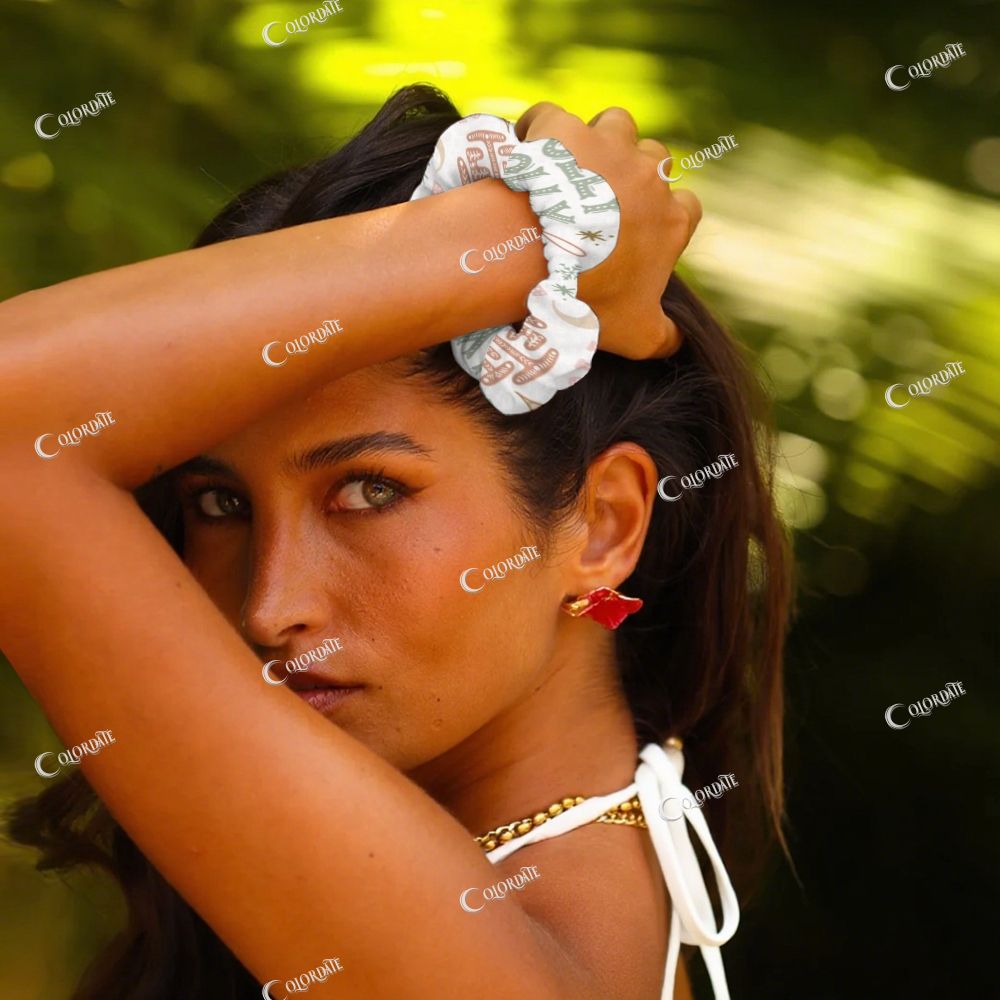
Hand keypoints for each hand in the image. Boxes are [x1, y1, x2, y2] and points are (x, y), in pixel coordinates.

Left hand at [514, 102, 700, 359]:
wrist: (538, 262)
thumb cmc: (590, 299)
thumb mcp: (634, 335)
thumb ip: (664, 338)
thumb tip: (678, 343)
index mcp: (672, 219)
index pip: (687, 207)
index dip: (664, 216)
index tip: (635, 235)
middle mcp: (650, 174)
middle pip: (654, 159)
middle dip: (630, 176)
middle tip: (593, 207)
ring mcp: (609, 145)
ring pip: (616, 125)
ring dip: (596, 142)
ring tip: (567, 172)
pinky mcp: (564, 129)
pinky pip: (551, 116)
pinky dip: (539, 130)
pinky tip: (524, 154)